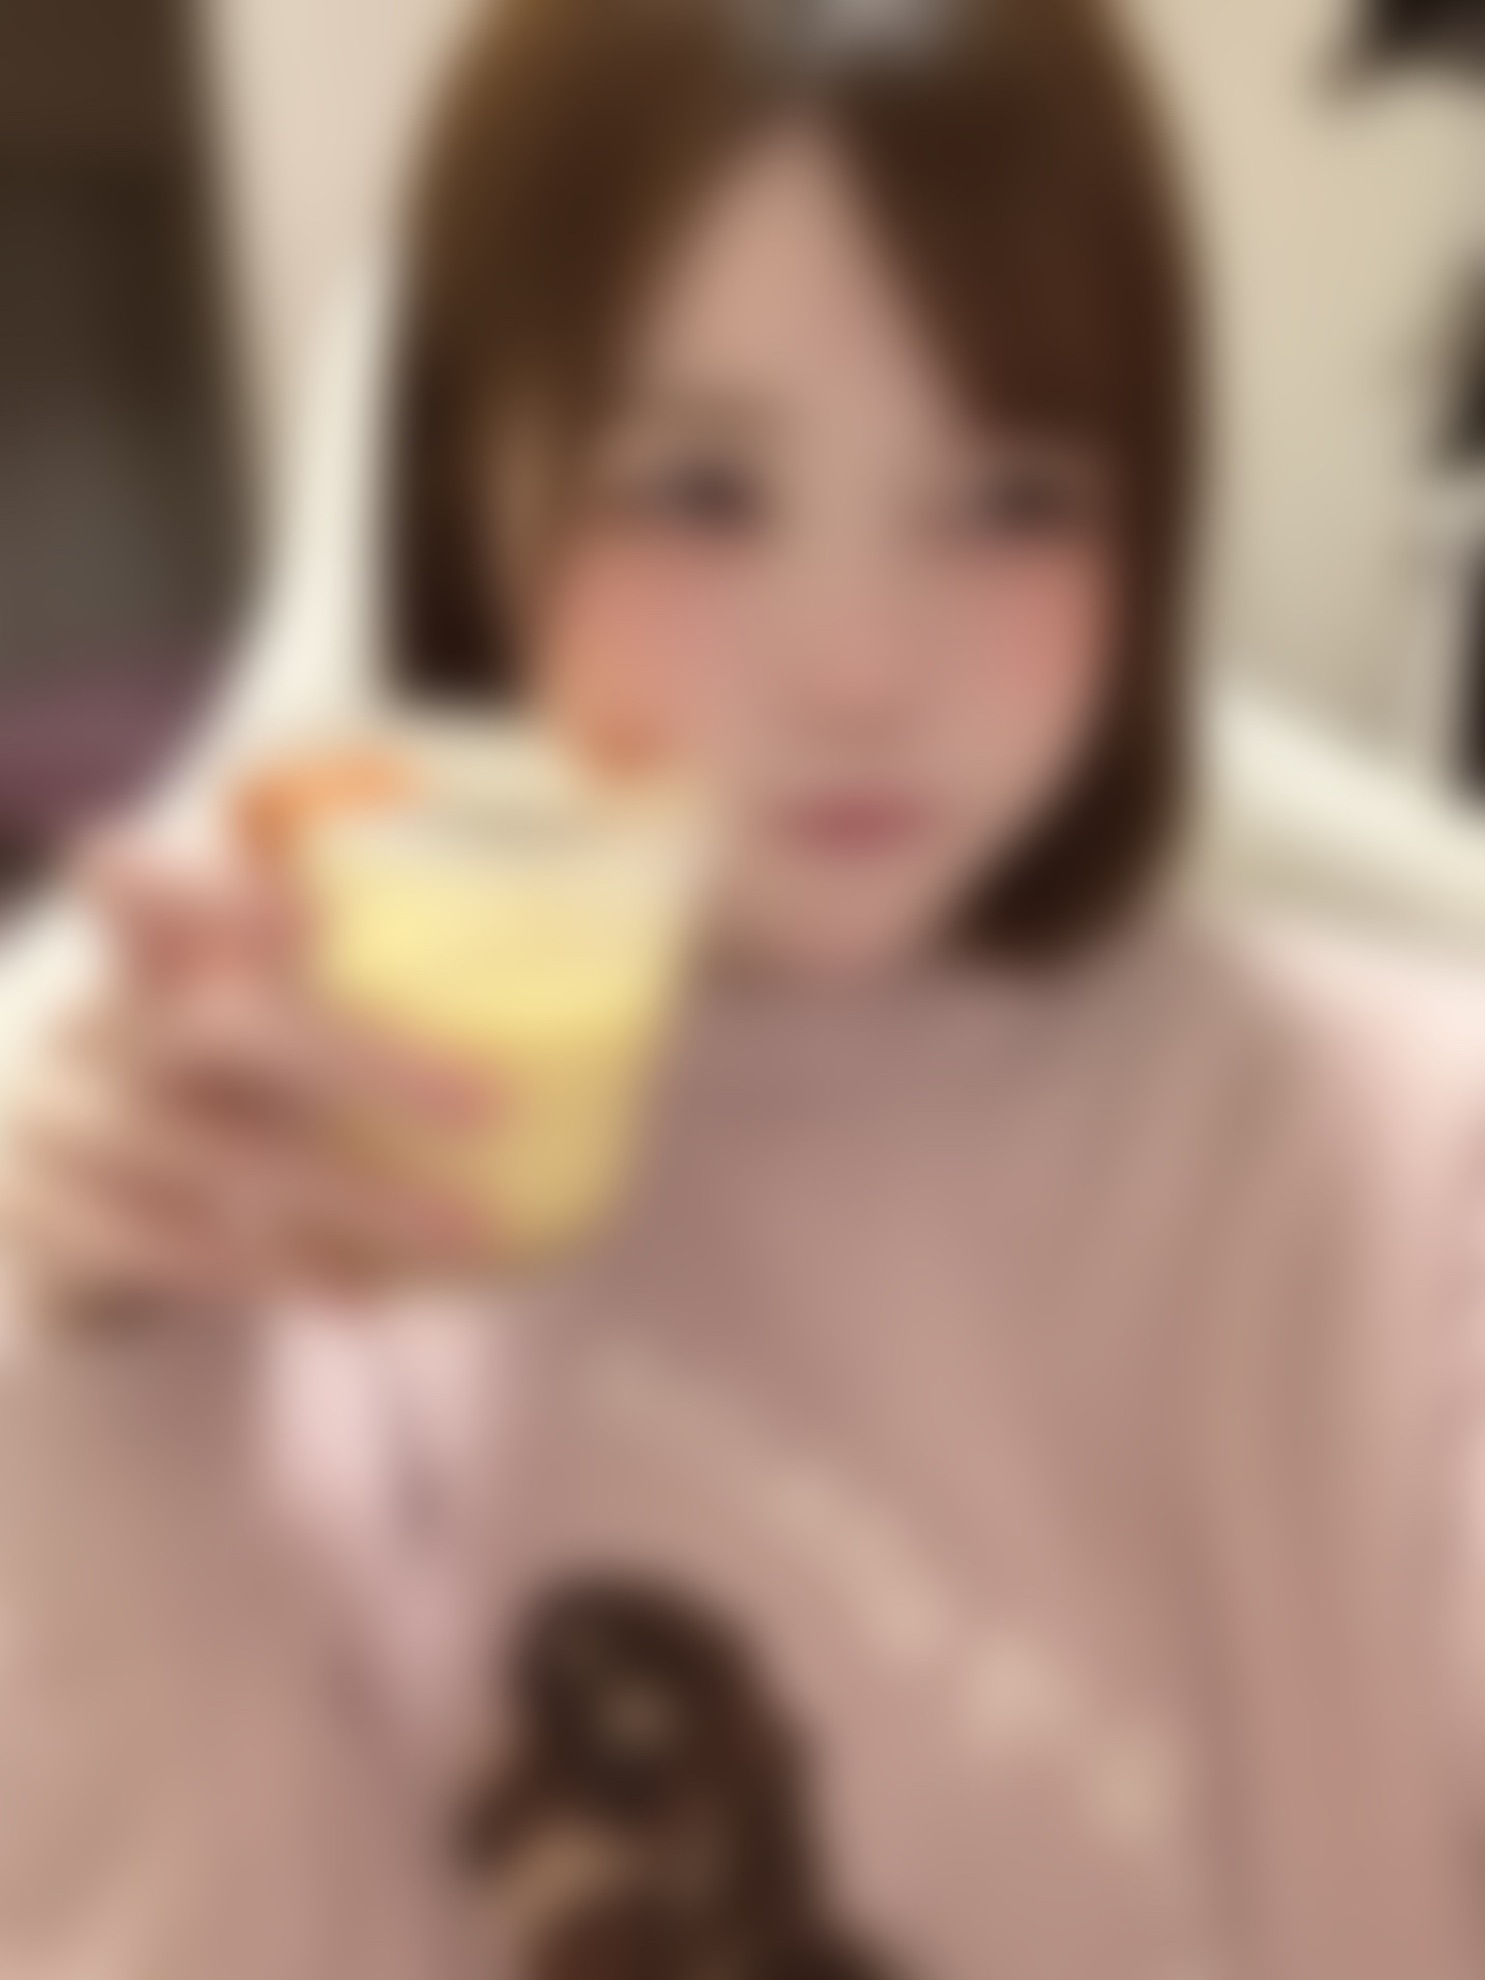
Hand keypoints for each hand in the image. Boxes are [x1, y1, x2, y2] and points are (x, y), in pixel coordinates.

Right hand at [0, 835, 492, 1324]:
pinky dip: (273, 1270)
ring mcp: (57, 1122)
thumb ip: (323, 843)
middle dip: (365, 1065)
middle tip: (490, 1104)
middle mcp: (87, 1018)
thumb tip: (511, 727)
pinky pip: (169, 1251)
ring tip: (467, 1237)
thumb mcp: (241, 947)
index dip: (221, 892)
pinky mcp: (50, 1219)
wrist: (54, 1164)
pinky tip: (369, 1293)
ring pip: (214, 1160)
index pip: (155, 889)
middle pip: (227, 1031)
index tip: (306, 909)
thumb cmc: (199, 1034)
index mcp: (138, 934)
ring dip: (348, 1201)